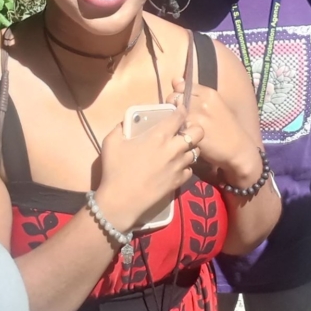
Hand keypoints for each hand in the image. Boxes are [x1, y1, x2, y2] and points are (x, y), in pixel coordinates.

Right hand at [97, 110, 203, 231]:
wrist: (121, 200)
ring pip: (196, 151)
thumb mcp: (111, 142)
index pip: (179, 116)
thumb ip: (120, 127)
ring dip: (190, 148)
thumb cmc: (115, 169)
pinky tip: (176, 167)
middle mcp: (174, 148)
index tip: (179, 109)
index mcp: (159, 135)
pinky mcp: (179, 180)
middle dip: (194, 129)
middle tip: (185, 132)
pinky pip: (190, 169)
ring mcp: (179, 165)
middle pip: (198, 132)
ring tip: (180, 150)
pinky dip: (185, 166)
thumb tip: (125, 122)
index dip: (182, 110)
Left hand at [168, 79, 259, 185]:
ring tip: (179, 127)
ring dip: (172, 119)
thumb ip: (196, 94)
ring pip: (173, 112)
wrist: (238, 149)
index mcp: (209, 93)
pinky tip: (181, 137)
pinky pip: (176, 127)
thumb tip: (175, 80)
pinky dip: (175, 131)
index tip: (180, 103)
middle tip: (178, 117)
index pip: (182, 86)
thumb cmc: (227, 128)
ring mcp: (197, 116)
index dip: (177, 94)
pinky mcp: (193, 131)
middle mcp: (202, 101)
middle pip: (174, 97)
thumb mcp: (215, 105)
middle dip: (172, 106)